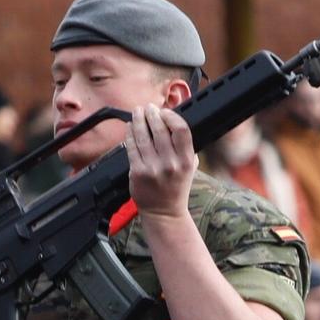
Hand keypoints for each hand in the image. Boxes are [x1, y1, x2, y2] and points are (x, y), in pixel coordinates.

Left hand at [124, 103, 196, 220]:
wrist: (164, 212)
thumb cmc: (176, 186)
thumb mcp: (190, 167)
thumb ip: (185, 146)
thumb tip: (173, 120)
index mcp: (186, 160)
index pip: (181, 129)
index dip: (171, 116)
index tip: (164, 111)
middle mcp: (170, 163)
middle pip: (160, 130)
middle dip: (152, 114)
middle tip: (148, 107)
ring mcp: (152, 168)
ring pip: (143, 136)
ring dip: (138, 120)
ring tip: (137, 113)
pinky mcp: (137, 172)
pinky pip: (131, 148)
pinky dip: (129, 134)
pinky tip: (129, 128)